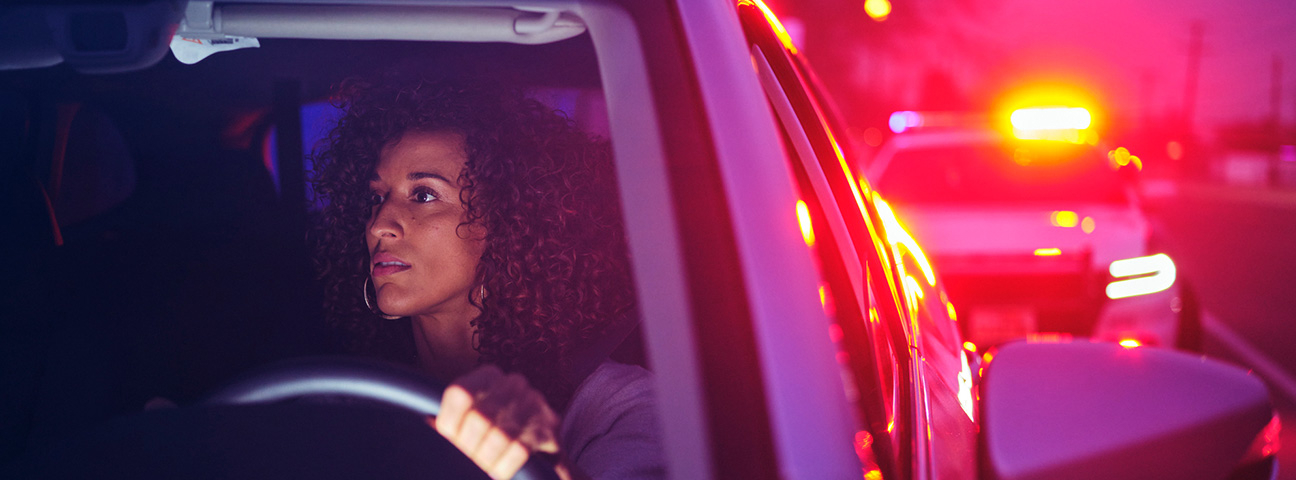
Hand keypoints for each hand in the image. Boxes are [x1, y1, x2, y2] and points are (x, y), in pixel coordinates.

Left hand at [433, 365, 565, 479]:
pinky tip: (498, 472)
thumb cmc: (489, 437)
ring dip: (485, 460)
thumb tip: (425, 426)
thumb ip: (446, 424)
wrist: (537, 455)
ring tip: (481, 469)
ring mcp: (535, 402)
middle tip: (465, 462)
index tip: (448, 442)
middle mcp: (513, 382)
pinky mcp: (549, 426)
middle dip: (468, 448)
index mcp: (487, 376)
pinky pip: (519, 450)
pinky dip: (503, 467)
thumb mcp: (464, 425)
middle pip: (479, 418)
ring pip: (499, 436)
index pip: (460, 394)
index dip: (449, 424)